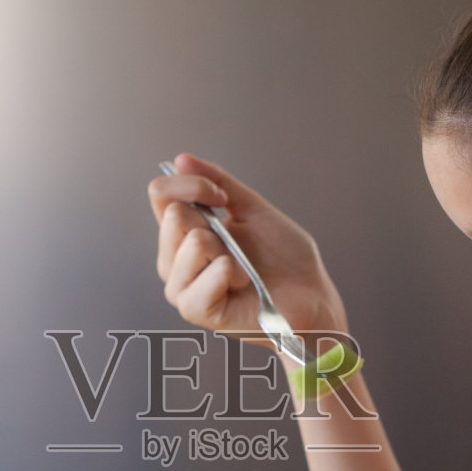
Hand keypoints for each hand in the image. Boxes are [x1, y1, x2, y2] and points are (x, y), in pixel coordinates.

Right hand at [148, 153, 348, 345]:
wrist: (310, 295)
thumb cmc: (284, 260)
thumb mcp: (251, 209)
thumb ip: (218, 181)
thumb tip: (181, 159)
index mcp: (184, 233)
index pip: (161, 194)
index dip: (192, 184)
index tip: (223, 197)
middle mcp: (175, 259)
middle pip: (174, 216)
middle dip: (215, 222)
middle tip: (239, 244)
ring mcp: (182, 287)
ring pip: (192, 244)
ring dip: (227, 252)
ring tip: (242, 270)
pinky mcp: (195, 311)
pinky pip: (201, 281)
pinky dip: (231, 275)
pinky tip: (241, 284)